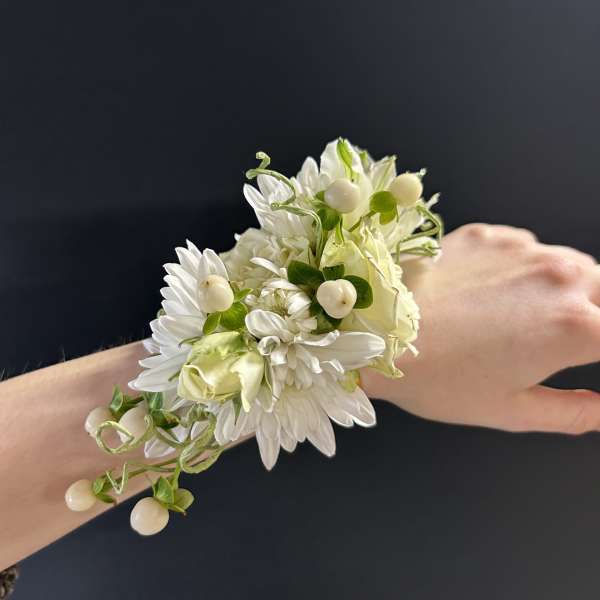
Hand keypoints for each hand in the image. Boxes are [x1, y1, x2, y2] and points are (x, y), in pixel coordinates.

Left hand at [361, 223, 599, 433]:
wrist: (373, 332)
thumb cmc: (438, 378)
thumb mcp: (512, 410)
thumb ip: (577, 412)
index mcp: (576, 327)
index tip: (583, 354)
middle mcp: (559, 276)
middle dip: (596, 316)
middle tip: (562, 341)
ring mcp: (522, 248)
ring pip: (573, 264)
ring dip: (568, 289)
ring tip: (525, 319)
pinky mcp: (488, 234)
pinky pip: (527, 248)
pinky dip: (525, 269)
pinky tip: (490, 293)